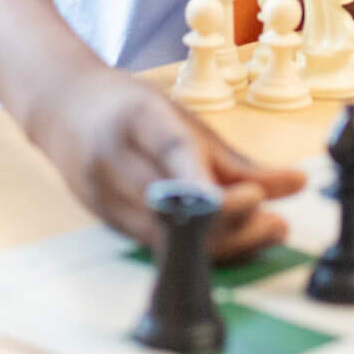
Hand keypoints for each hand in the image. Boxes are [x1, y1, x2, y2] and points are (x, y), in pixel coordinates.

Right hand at [26, 69, 302, 260]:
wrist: (58, 106)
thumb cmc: (127, 106)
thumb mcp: (180, 118)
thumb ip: (234, 158)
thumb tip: (295, 185)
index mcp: (135, 120)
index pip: (171, 153)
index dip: (209, 183)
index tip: (252, 199)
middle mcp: (112, 162)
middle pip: (171, 208)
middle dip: (229, 224)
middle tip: (277, 224)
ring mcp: (102, 196)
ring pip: (167, 238)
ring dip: (223, 242)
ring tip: (268, 231)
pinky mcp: (104, 221)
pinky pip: (158, 245)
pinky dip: (199, 247)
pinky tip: (233, 240)